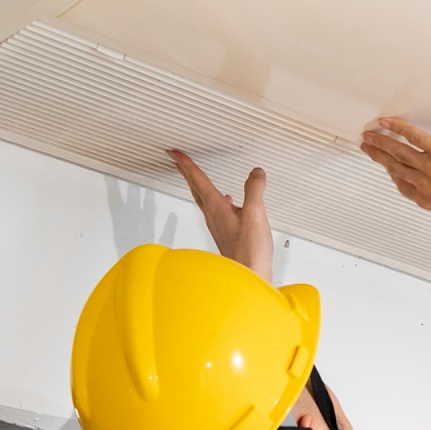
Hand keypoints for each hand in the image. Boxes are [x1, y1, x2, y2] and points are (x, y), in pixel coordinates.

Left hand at [167, 151, 272, 282]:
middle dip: (186, 173)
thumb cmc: (249, 252)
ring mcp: (218, 227)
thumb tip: (256, 173)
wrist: (249, 277)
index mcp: (216, 206)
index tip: (174, 152)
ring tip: (197, 179)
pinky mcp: (225, 236)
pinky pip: (216, 213)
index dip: (185, 163)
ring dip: (199, 187)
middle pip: (195, 189)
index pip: (197, 178)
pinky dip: (217, 202)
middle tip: (178, 162)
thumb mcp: (255, 214)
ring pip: (204, 201)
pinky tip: (228, 204)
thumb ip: (254, 189)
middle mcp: (213, 216)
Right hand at [360, 118, 430, 255]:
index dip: (389, 172)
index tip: (383, 166)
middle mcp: (422, 182)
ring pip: (397, 151)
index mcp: (427, 198)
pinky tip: (387, 122)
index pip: (401, 183)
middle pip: (393, 165)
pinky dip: (398, 128)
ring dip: (381, 141)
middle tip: (366, 147)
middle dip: (377, 155)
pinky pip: (412, 136)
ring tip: (369, 135)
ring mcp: (428, 166)